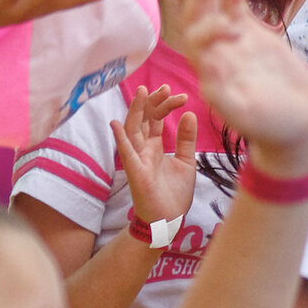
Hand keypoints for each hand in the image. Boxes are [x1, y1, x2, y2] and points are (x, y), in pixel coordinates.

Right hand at [114, 86, 199, 231]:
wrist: (169, 220)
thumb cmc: (174, 193)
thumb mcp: (186, 161)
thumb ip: (186, 139)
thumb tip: (190, 113)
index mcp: (155, 147)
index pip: (156, 119)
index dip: (165, 105)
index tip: (181, 95)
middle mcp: (143, 150)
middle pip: (143, 120)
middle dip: (152, 102)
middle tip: (165, 87)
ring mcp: (137, 160)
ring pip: (132, 131)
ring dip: (136, 112)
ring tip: (141, 92)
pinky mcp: (136, 173)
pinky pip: (126, 154)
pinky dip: (121, 139)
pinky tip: (117, 124)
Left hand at [165, 0, 307, 174]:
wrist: (300, 125)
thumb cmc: (273, 126)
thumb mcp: (246, 115)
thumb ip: (223, 94)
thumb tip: (207, 65)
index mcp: (211, 76)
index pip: (195, 43)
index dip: (207, 28)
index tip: (232, 29)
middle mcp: (219, 58)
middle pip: (198, 22)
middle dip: (200, 0)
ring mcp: (237, 47)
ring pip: (216, 14)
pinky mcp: (256, 41)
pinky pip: (239, 15)